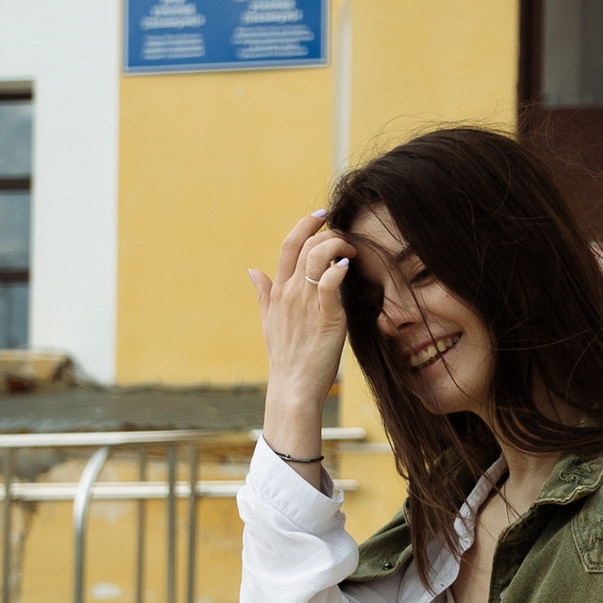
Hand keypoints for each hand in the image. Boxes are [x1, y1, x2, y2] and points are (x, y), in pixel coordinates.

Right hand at [248, 208, 351, 462]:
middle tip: (341, 232)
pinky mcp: (326, 317)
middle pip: (303, 245)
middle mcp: (290, 293)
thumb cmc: (286, 357)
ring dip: (336, 246)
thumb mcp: (269, 321)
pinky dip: (338, 269)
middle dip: (323, 229)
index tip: (320, 216)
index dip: (303, 225)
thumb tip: (252, 271)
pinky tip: (347, 267)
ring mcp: (306, 304)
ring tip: (350, 252)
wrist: (293, 387)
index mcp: (279, 291)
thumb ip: (263, 294)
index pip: (288, 246)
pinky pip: (330, 283)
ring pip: (317, 257)